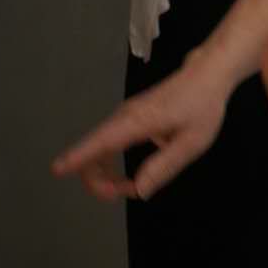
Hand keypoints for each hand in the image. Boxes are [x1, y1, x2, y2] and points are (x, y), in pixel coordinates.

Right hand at [52, 47, 229, 201]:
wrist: (208, 73)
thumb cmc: (203, 105)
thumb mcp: (192, 142)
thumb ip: (164, 166)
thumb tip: (138, 190)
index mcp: (138, 122)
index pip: (101, 142)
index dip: (78, 156)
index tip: (58, 169)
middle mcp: (126, 117)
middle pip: (94, 150)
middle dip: (98, 180)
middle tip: (123, 194)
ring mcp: (127, 116)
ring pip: (100, 148)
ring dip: (106, 174)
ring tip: (130, 188)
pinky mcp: (132, 118)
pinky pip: (111, 143)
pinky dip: (112, 163)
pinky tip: (128, 176)